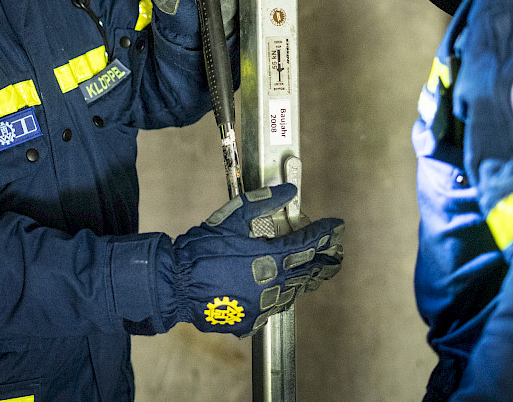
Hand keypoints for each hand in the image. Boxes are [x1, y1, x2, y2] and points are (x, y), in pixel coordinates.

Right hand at [158, 184, 343, 336]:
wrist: (175, 284)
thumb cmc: (200, 250)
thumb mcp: (230, 217)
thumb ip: (262, 203)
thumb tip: (287, 191)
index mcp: (269, 259)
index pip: (308, 245)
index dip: (326, 234)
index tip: (337, 227)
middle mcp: (271, 285)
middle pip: (309, 272)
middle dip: (327, 261)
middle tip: (337, 253)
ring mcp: (262, 306)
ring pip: (295, 291)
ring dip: (307, 278)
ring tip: (317, 270)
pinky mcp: (251, 320)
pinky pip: (275, 306)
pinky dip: (283, 294)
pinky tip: (283, 288)